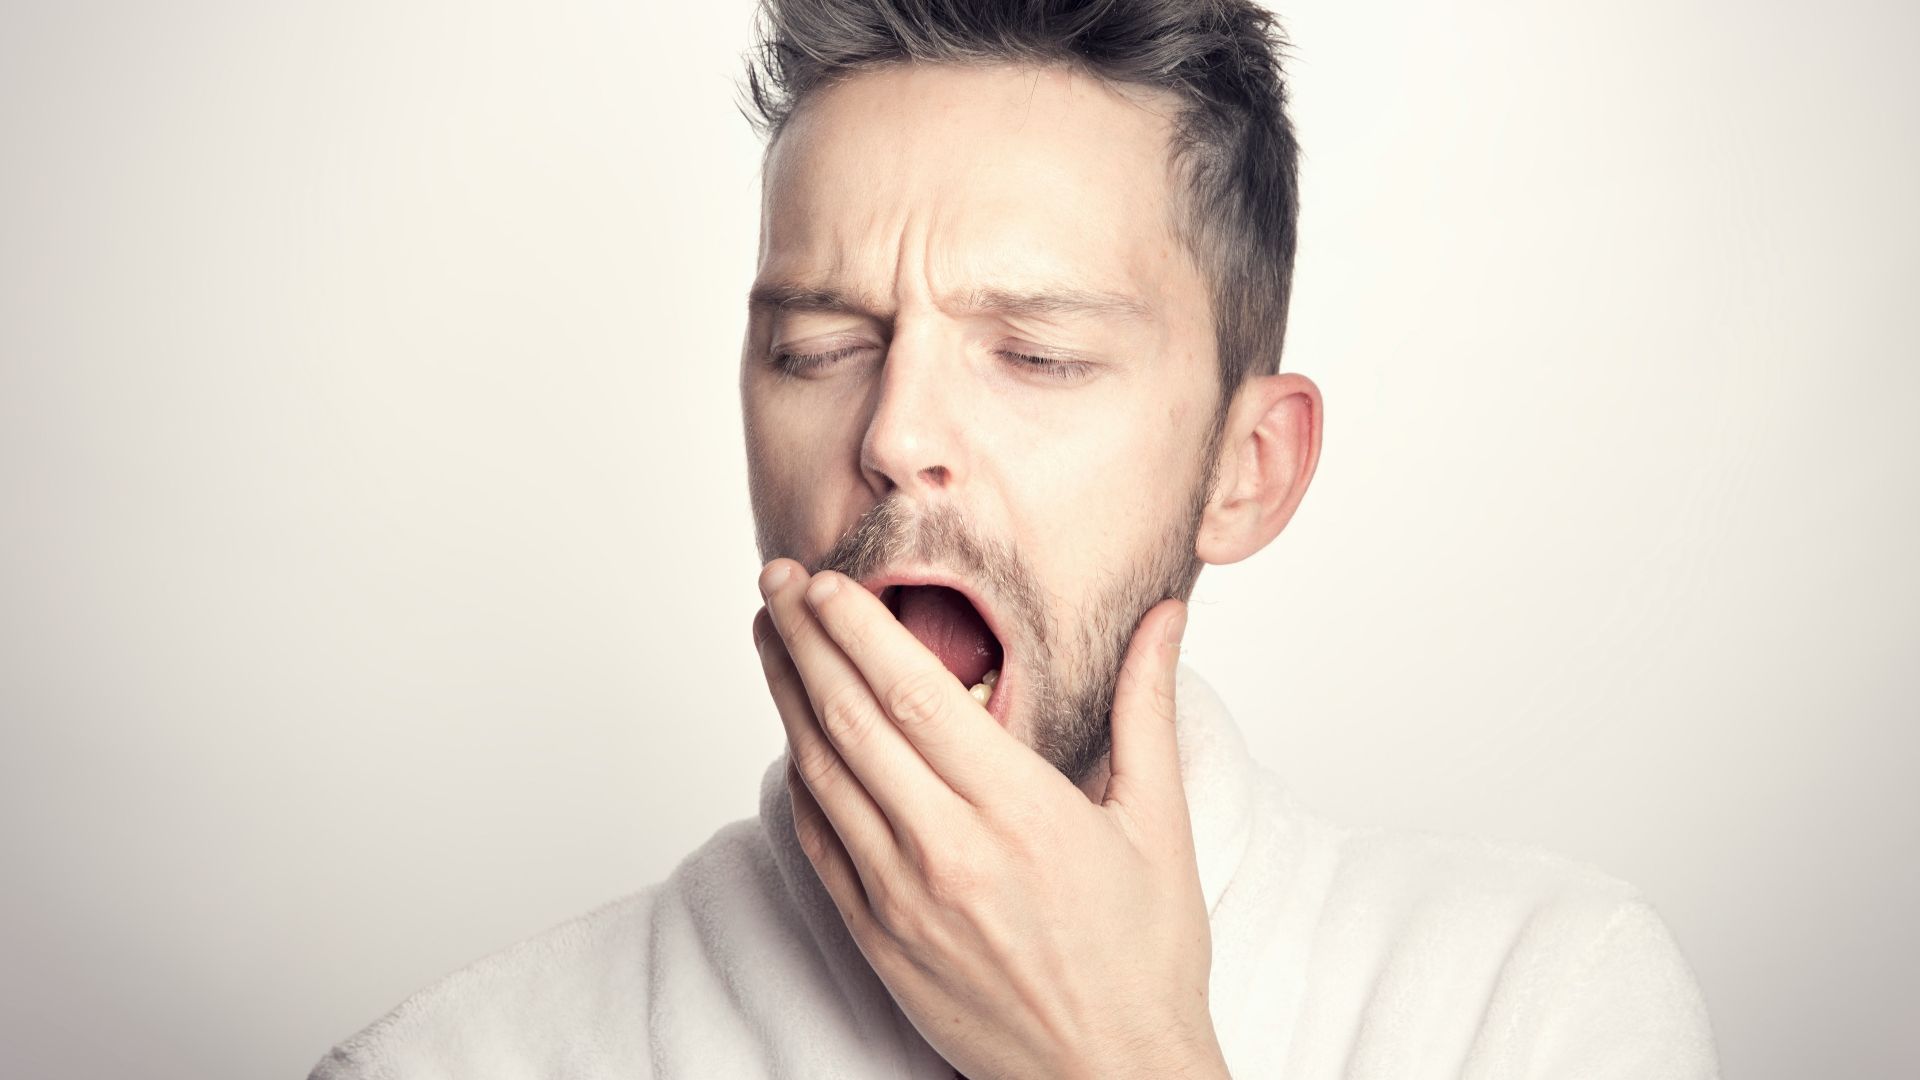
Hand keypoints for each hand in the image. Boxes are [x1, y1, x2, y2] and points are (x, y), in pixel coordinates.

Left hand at [752, 559, 1228, 1079]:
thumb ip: (1146, 709)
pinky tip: (792, 737)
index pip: (913, 694)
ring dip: (788, 697)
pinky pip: (818, 843)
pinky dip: (798, 780)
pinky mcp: (877, 940)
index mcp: (1019, 812)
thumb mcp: (1160, 825)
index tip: (826, 579)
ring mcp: (902, 900)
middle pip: (850, 720)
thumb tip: (1166, 618)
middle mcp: (948, 852)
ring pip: (822, 775)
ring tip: (771, 637)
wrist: (1110, 1079)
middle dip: (805, 639)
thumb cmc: (1144, 960)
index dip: (858, 628)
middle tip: (777, 581)